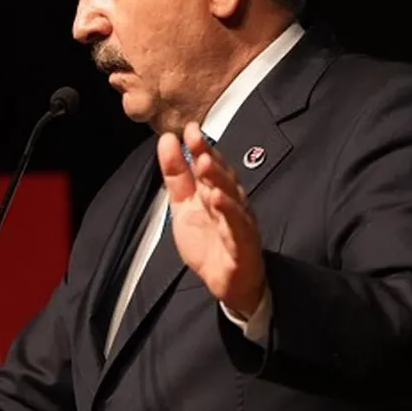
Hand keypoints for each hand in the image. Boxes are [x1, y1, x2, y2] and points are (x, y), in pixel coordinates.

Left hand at [157, 122, 265, 316]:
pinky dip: (228, 213)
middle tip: (196, 139)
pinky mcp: (242, 244)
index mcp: (218, 191)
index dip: (200, 146)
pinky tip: (218, 200)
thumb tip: (168, 141)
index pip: (210, 164)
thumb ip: (176, 174)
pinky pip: (236, 227)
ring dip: (218, 179)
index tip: (189, 129)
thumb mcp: (183, 204)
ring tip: (205, 164)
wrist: (227, 281)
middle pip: (222, 176)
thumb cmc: (210, 241)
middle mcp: (232, 203)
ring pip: (231, 197)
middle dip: (208, 157)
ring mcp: (239, 222)